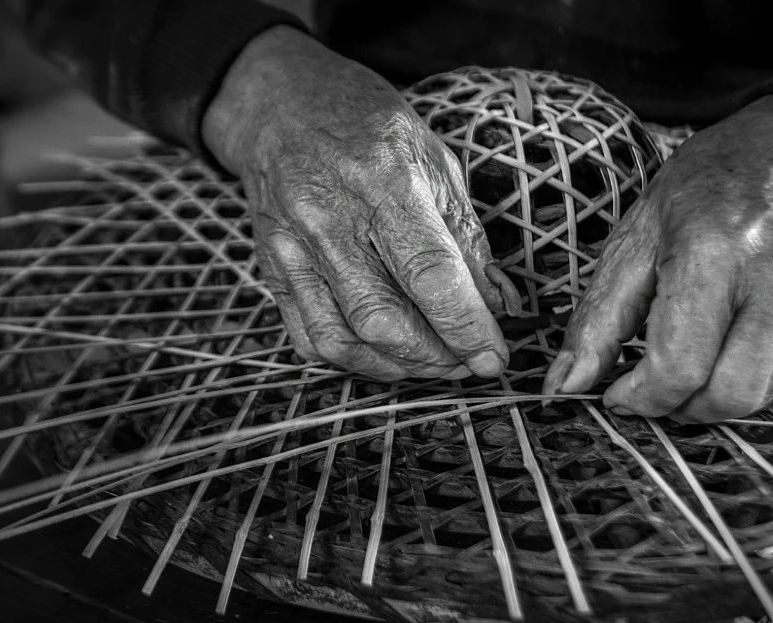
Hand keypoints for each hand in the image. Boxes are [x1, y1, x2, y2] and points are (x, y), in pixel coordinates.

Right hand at [201, 27, 512, 379]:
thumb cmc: (370, 129)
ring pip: (343, 339)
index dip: (467, 327)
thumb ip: (466, 238)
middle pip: (383, 320)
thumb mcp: (435, 161)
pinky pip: (309, 338)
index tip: (494, 357)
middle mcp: (332, 219)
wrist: (283, 105)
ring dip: (397, 367)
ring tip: (433, 363)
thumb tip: (500, 305)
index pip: (430, 274)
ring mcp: (293, 248)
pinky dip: (353, 360)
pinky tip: (385, 353)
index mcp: (385, 182)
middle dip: (435, 357)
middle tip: (468, 363)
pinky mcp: (273, 269)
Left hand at [543, 95, 772, 422]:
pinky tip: (734, 327)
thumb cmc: (702, 190)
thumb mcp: (633, 240)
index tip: (618, 391)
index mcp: (715, 252)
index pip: (681, 368)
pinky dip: (748, 368)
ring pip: (761, 396)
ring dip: (714, 392)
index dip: (641, 397)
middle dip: (681, 407)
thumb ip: (597, 323)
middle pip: (730, 398)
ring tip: (692, 349)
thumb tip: (563, 388)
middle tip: (653, 383)